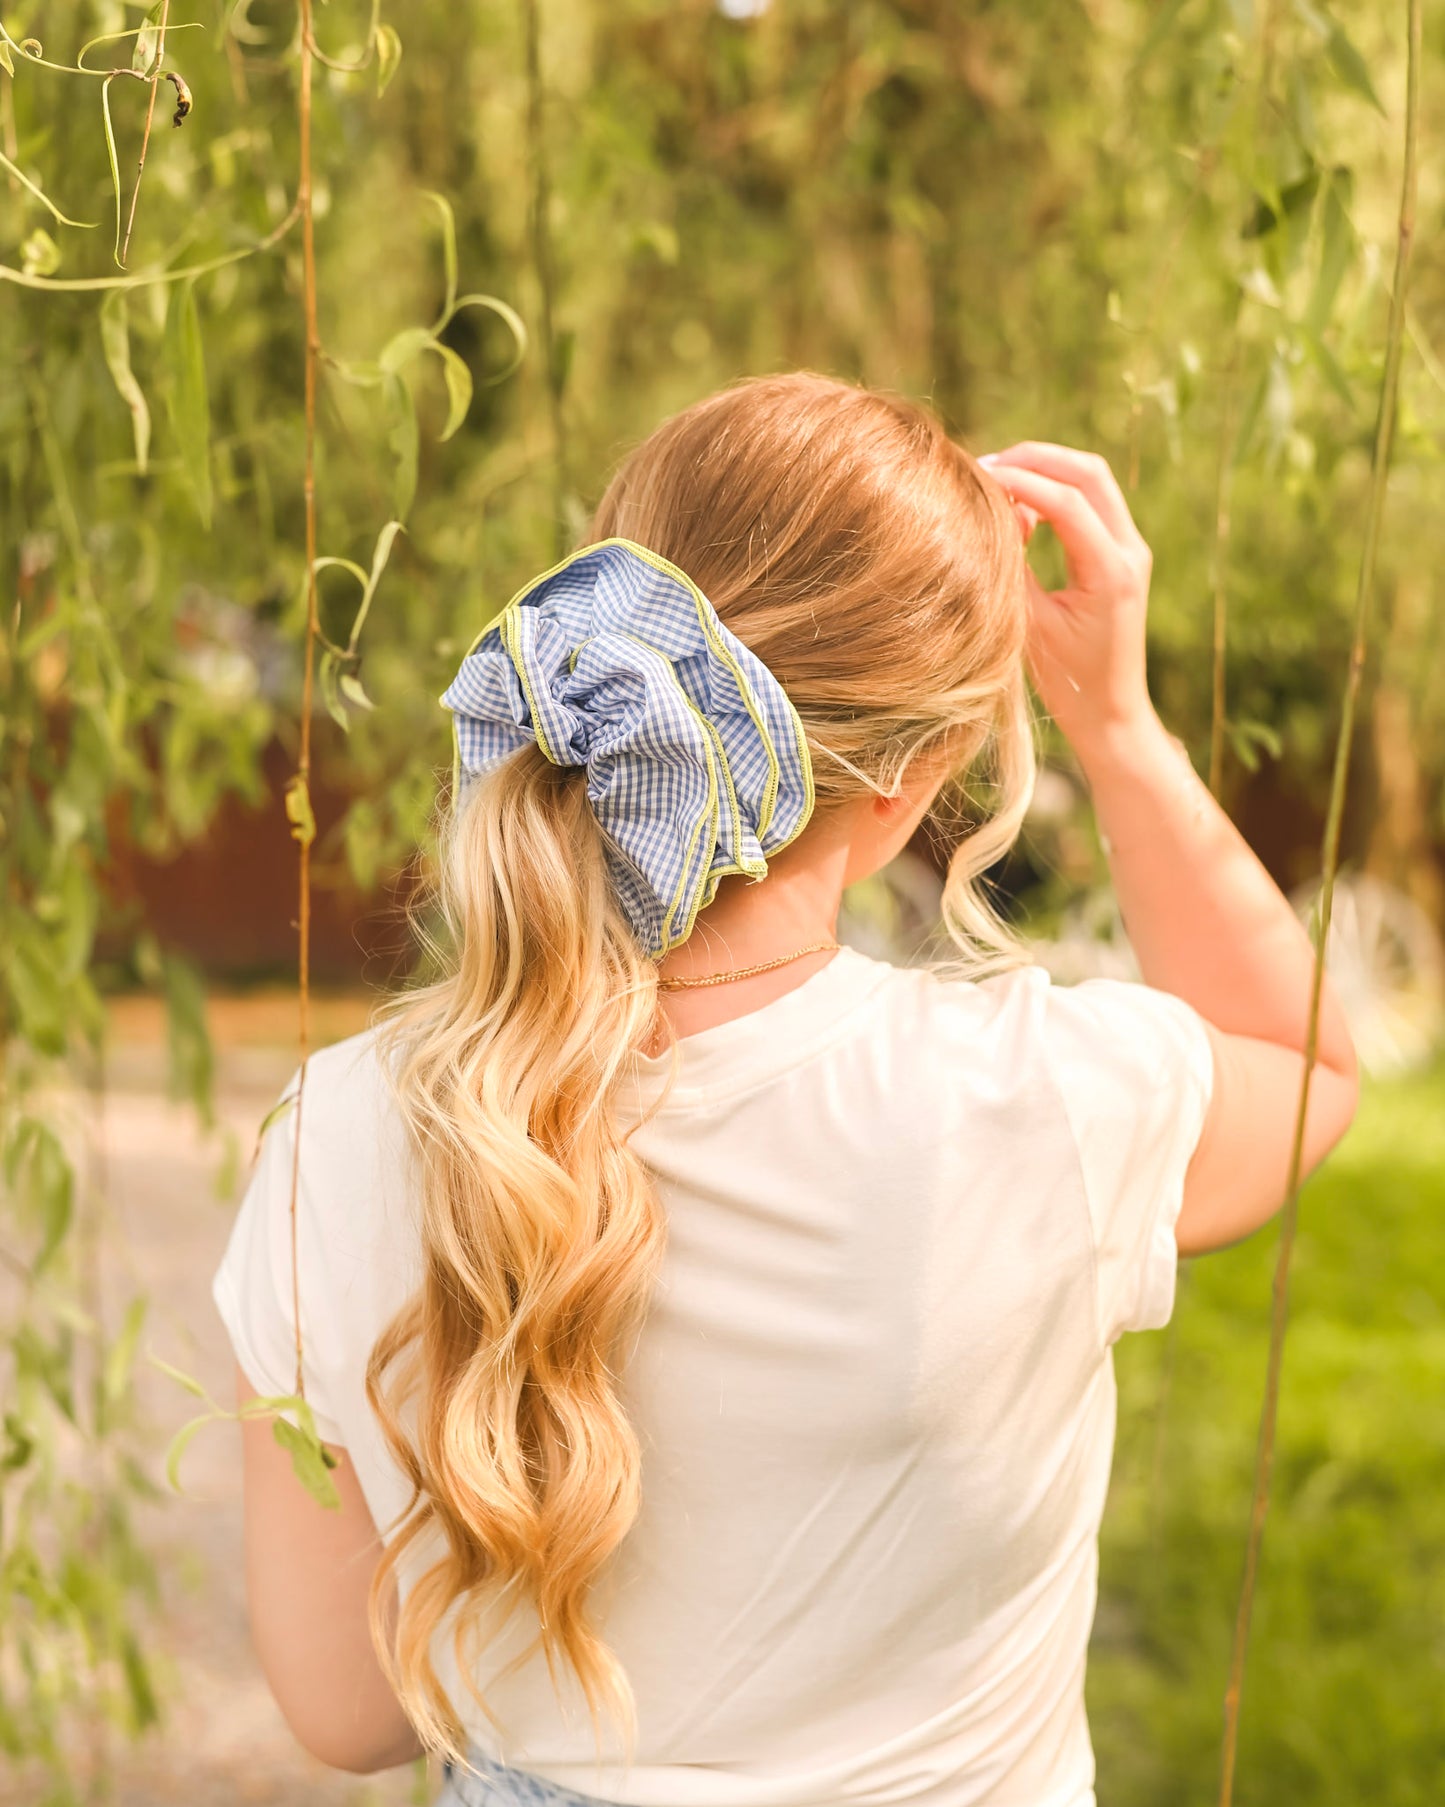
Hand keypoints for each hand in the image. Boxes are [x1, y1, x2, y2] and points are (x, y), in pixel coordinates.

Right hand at [977, 442, 1155, 755]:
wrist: (1110, 713)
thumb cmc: (1067, 682)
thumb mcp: (1031, 627)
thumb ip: (1014, 568)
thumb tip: (997, 517)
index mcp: (1111, 572)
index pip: (1065, 501)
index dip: (1019, 480)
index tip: (978, 475)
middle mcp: (1130, 551)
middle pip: (1088, 472)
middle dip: (1037, 458)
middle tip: (989, 464)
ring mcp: (1131, 549)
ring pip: (1093, 480)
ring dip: (1047, 470)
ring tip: (1001, 481)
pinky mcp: (1122, 554)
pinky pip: (1092, 502)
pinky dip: (1056, 491)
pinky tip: (1022, 509)